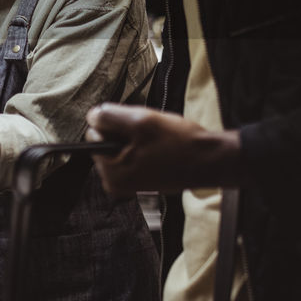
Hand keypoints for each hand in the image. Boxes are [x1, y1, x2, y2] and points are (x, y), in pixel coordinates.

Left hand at [85, 103, 245, 196]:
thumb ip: (111, 117)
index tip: (137, 129)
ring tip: (156, 142)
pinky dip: (142, 147)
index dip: (115, 124)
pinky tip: (159, 148)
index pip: (93, 135)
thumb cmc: (180, 144)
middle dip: (125, 133)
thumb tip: (91, 115)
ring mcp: (128, 184)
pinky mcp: (140, 180)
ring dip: (135, 139)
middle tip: (149, 135)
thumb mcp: (142, 122)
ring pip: (120, 146)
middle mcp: (116, 183)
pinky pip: (131, 155)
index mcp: (112, 174)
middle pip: (106, 142)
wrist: (209, 160)